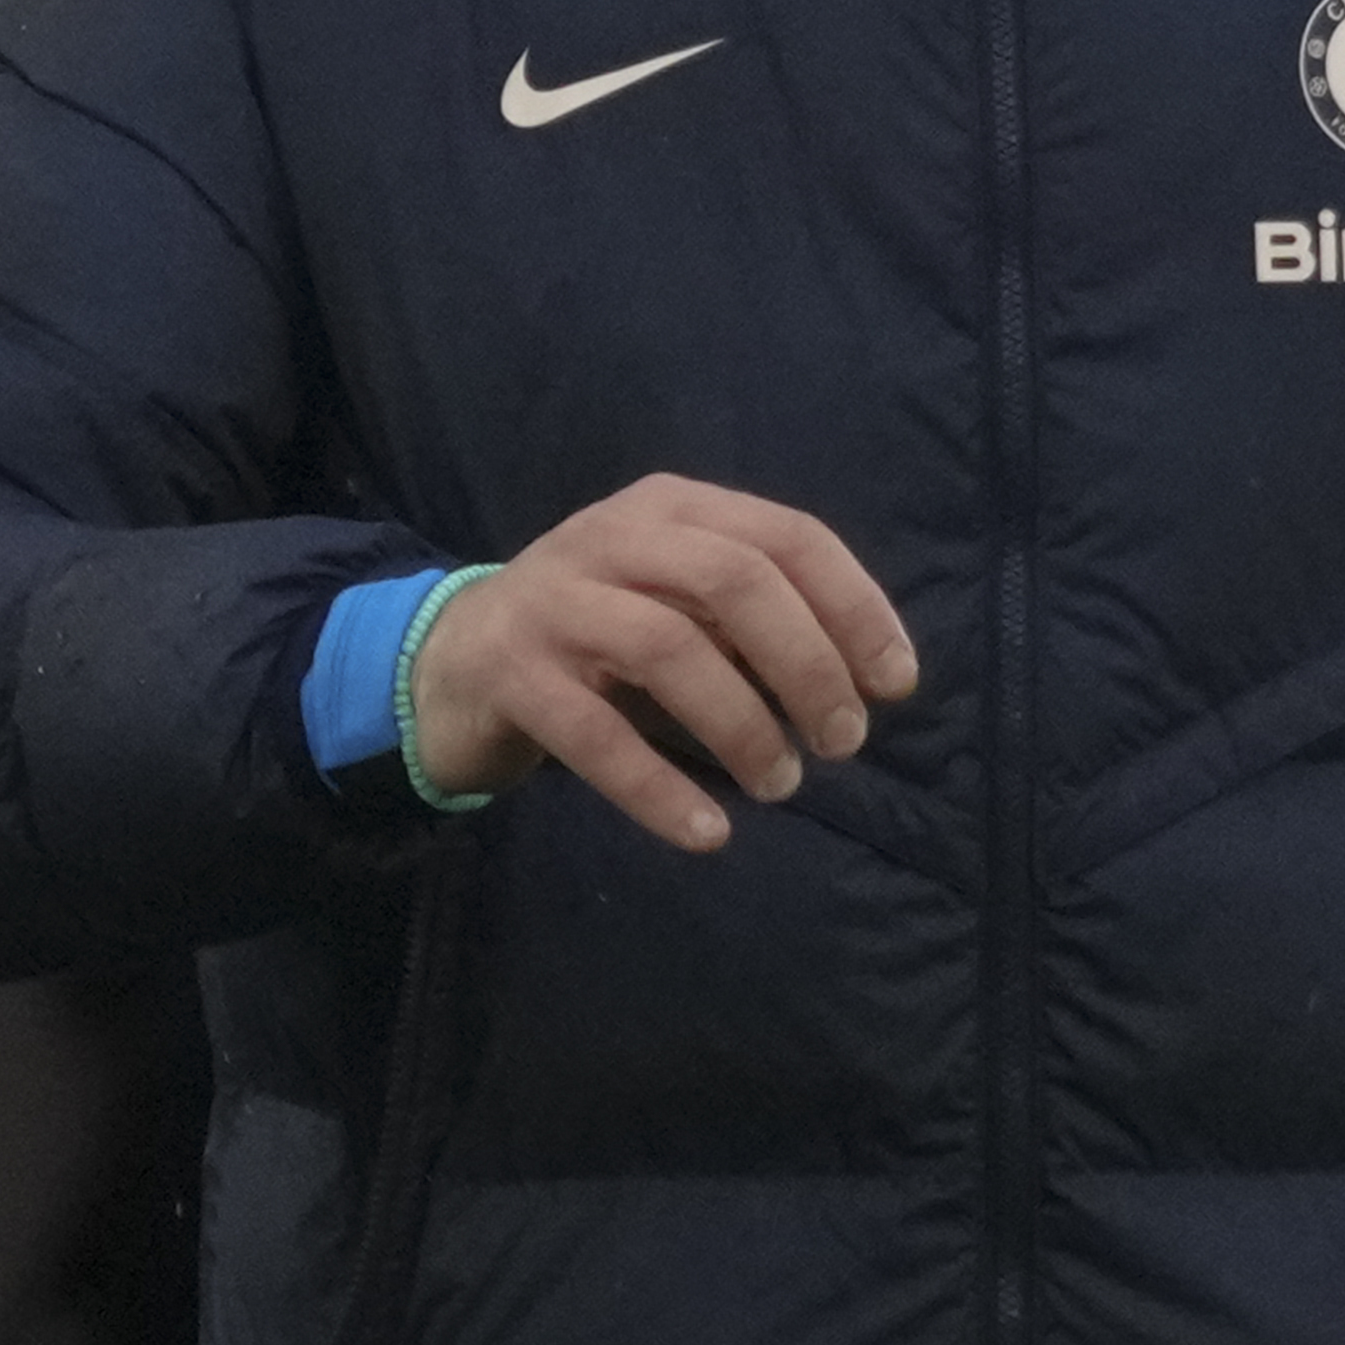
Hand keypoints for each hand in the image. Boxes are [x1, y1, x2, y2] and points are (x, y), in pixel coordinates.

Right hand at [410, 474, 921, 854]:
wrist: (449, 663)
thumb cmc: (596, 636)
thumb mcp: (679, 605)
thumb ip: (757, 624)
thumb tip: (868, 676)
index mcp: (671, 509)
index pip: (788, 536)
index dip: (854, 608)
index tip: (895, 684)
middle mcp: (612, 536)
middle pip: (734, 580)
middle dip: (806, 663)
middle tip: (843, 742)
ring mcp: (553, 600)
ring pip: (667, 646)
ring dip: (741, 723)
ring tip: (781, 784)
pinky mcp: (508, 671)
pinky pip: (593, 734)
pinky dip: (658, 787)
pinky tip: (707, 834)